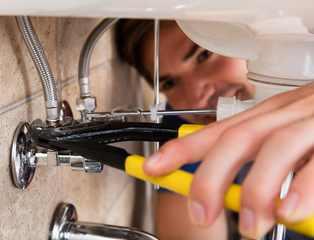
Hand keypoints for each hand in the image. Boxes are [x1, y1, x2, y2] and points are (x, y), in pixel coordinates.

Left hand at [144, 81, 313, 238]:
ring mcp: (313, 122)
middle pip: (237, 139)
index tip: (151, 167)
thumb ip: (256, 160)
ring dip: (257, 188)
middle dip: (212, 177)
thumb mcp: (281, 134)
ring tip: (250, 224)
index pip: (214, 131)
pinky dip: (305, 188)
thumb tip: (228, 192)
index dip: (181, 149)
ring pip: (275, 148)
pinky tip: (292, 211)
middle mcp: (285, 116)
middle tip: (201, 214)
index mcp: (266, 117)